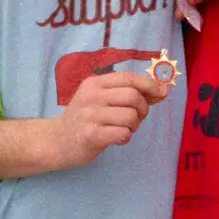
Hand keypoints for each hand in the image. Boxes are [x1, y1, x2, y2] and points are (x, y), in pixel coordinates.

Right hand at [43, 71, 168, 169]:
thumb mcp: (100, 98)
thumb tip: (161, 89)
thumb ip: (127, 92)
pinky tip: (116, 138)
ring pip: (131, 116)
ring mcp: (90, 115)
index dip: (150, 84)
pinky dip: (126, 137)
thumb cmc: (84, 119)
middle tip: (135, 118)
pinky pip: (124, 133)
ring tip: (122, 129)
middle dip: (143, 109)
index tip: (162, 92)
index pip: (129, 77)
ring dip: (134, 126)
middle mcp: (92, 96)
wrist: (56, 141)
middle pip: (134, 96)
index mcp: (95, 83)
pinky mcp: (91, 135)